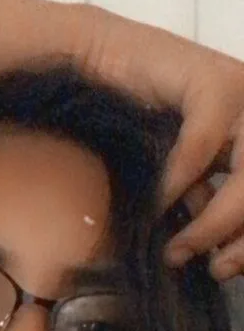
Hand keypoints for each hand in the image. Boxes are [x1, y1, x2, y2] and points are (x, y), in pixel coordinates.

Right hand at [83, 7, 243, 280]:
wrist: (100, 62)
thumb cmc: (136, 117)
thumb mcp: (184, 172)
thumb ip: (206, 200)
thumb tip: (220, 254)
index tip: (224, 268)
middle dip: (242, 238)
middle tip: (214, 268)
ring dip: (214, 221)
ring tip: (179, 247)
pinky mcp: (214, 81)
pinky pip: (202, 148)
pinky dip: (177, 181)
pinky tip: (158, 203)